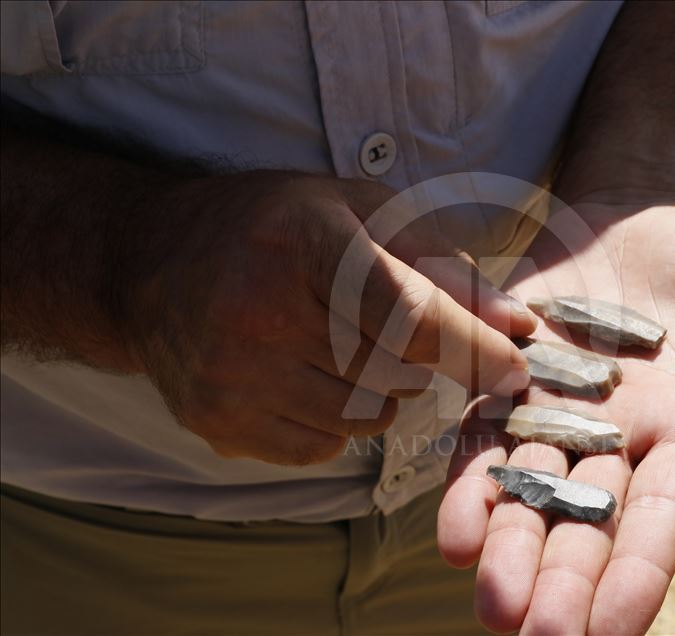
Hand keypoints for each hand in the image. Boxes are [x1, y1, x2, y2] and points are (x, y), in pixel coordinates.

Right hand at [125, 171, 534, 464]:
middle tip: (388, 328)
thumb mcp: (358, 211)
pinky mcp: (215, 421)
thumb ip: (442, 265)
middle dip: (415, 358)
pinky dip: (334, 422)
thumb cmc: (273, 227)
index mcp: (302, 240)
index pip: (406, 313)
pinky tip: (305, 378)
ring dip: (378, 392)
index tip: (517, 369)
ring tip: (341, 346)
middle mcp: (256, 310)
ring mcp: (229, 374)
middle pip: (392, 371)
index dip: (471, 348)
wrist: (151, 263)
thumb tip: (515, 325)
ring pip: (362, 418)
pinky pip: (319, 448)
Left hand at [438, 201, 674, 633]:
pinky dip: (470, 474)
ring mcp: (557, 404)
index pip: (664, 518)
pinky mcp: (509, 366)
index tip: (615, 633)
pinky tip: (453, 526)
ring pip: (528, 487)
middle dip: (563, 578)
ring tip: (488, 600)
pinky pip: (485, 427)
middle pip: (587, 520)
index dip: (642, 572)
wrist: (646, 212)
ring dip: (509, 542)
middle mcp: (616, 435)